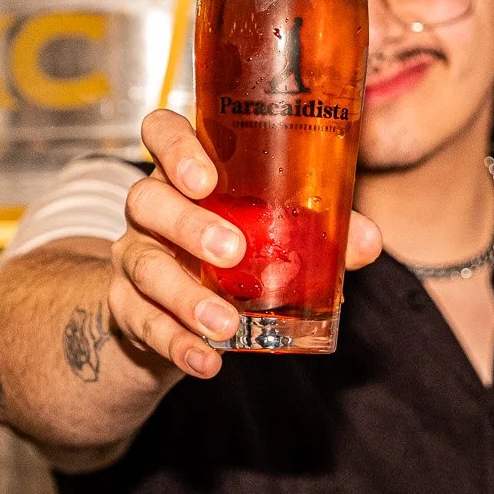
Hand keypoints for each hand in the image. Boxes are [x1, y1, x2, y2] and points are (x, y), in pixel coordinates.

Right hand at [109, 110, 381, 378]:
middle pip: (147, 200)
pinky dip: (177, 344)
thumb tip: (368, 240)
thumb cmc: (231, 246)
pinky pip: (144, 323)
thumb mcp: (269, 230)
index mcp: (185, 172)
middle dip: (188, 224)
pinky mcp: (126, 306)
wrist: (173, 306)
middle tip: (232, 251)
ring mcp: (133, 256)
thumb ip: (317, 229)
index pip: (161, 133)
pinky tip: (207, 361)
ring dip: (186, 297)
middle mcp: (151, 208)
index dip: (175, 148)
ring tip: (226, 323)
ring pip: (144, 266)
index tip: (205, 178)